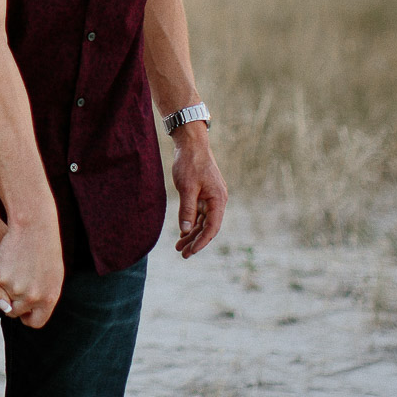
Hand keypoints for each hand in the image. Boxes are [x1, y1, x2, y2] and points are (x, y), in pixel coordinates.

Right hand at [0, 218, 63, 327]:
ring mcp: (17, 290)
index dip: (29, 317)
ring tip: (15, 271)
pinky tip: (7, 264)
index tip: (26, 309)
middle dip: (15, 304)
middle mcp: (33, 298)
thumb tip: (33, 312)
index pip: (36, 322)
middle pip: (16, 312)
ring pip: (5, 299)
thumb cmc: (46, 250)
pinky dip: (0, 278)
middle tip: (17, 287)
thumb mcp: (53, 275)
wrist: (34, 228)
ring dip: (7, 289)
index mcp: (49, 299)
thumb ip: (44, 296)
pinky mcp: (2, 280)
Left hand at [170, 123, 226, 256]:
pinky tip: (183, 231)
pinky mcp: (204, 193)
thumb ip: (187, 209)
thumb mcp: (187, 187)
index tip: (191, 252)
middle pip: (208, 227)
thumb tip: (186, 229)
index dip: (202, 242)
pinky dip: (191, 222)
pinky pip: (199, 213)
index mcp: (218, 199)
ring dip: (192, 233)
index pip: (212, 227)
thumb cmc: (190, 163)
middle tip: (182, 253)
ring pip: (203, 221)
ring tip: (179, 245)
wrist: (191, 143)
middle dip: (195, 241)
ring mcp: (211, 197)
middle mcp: (218, 200)